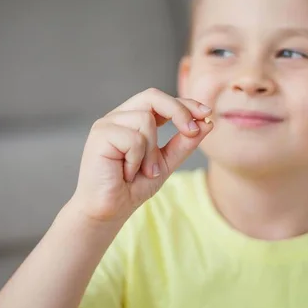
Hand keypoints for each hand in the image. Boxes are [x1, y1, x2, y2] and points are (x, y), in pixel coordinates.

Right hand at [70, 88, 212, 222]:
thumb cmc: (132, 187)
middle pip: (153, 96)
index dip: (185, 103)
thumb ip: (185, 143)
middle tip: (192, 131)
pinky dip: (137, 159)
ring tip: (144, 171)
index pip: (161, 101)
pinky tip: (126, 172)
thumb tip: (207, 123)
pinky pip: (134, 138)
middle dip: (178, 110)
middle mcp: (120, 116)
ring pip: (145, 119)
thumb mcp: (166, 163)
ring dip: (152, 151)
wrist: (109, 210)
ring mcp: (108, 123)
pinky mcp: (100, 134)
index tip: (206, 113)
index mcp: (134, 119)